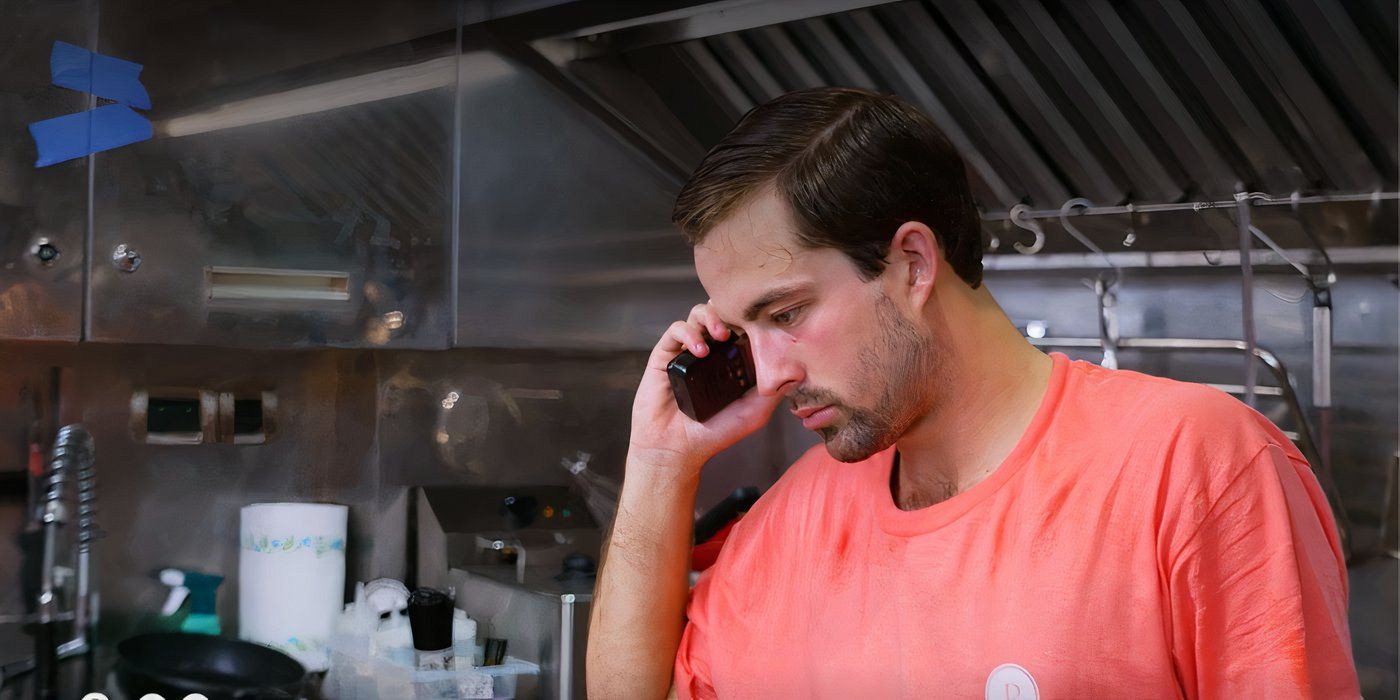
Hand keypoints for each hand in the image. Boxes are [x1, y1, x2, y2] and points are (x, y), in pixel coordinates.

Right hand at [628, 303, 786, 474]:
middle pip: (722, 312)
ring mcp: (689, 350)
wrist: (678, 448)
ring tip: (720, 334)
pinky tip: (699, 350)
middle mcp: (712, 351)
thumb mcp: (755, 412)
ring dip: (710, 317)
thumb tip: (799, 371)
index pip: (744, 326)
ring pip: (698, 314)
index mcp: (733, 359)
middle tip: (740, 325)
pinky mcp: (667, 354)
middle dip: (732, 311)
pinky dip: (688, 333)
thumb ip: (775, 391)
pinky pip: (676, 330)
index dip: (752, 318)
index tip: (762, 322)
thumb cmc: (716, 433)